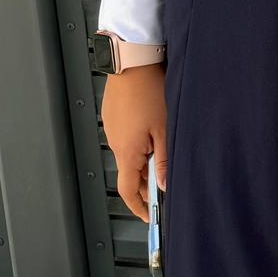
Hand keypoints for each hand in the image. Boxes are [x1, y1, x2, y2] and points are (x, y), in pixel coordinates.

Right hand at [101, 63, 166, 222]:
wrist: (132, 60)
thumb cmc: (149, 90)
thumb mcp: (165, 130)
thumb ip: (164, 160)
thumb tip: (164, 185)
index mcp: (127, 151)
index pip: (127, 190)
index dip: (139, 206)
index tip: (150, 215)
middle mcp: (115, 142)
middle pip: (129, 173)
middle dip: (146, 182)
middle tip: (164, 181)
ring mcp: (112, 129)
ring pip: (128, 155)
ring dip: (143, 160)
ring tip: (162, 149)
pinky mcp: (113, 118)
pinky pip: (125, 138)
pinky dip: (138, 144)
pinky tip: (152, 131)